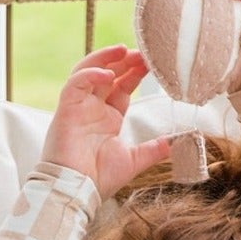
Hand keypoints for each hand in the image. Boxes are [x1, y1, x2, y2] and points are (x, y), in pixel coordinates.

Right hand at [41, 46, 170, 198]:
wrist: (76, 190)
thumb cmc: (98, 179)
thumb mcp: (133, 161)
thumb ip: (152, 150)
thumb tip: (174, 144)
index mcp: (108, 118)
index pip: (122, 87)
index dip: (136, 73)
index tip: (152, 64)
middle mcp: (93, 108)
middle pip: (108, 74)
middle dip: (125, 61)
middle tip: (143, 53)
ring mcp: (79, 106)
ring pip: (89, 71)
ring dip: (106, 58)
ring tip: (123, 49)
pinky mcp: (66, 108)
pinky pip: (76, 82)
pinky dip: (91, 74)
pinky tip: (108, 74)